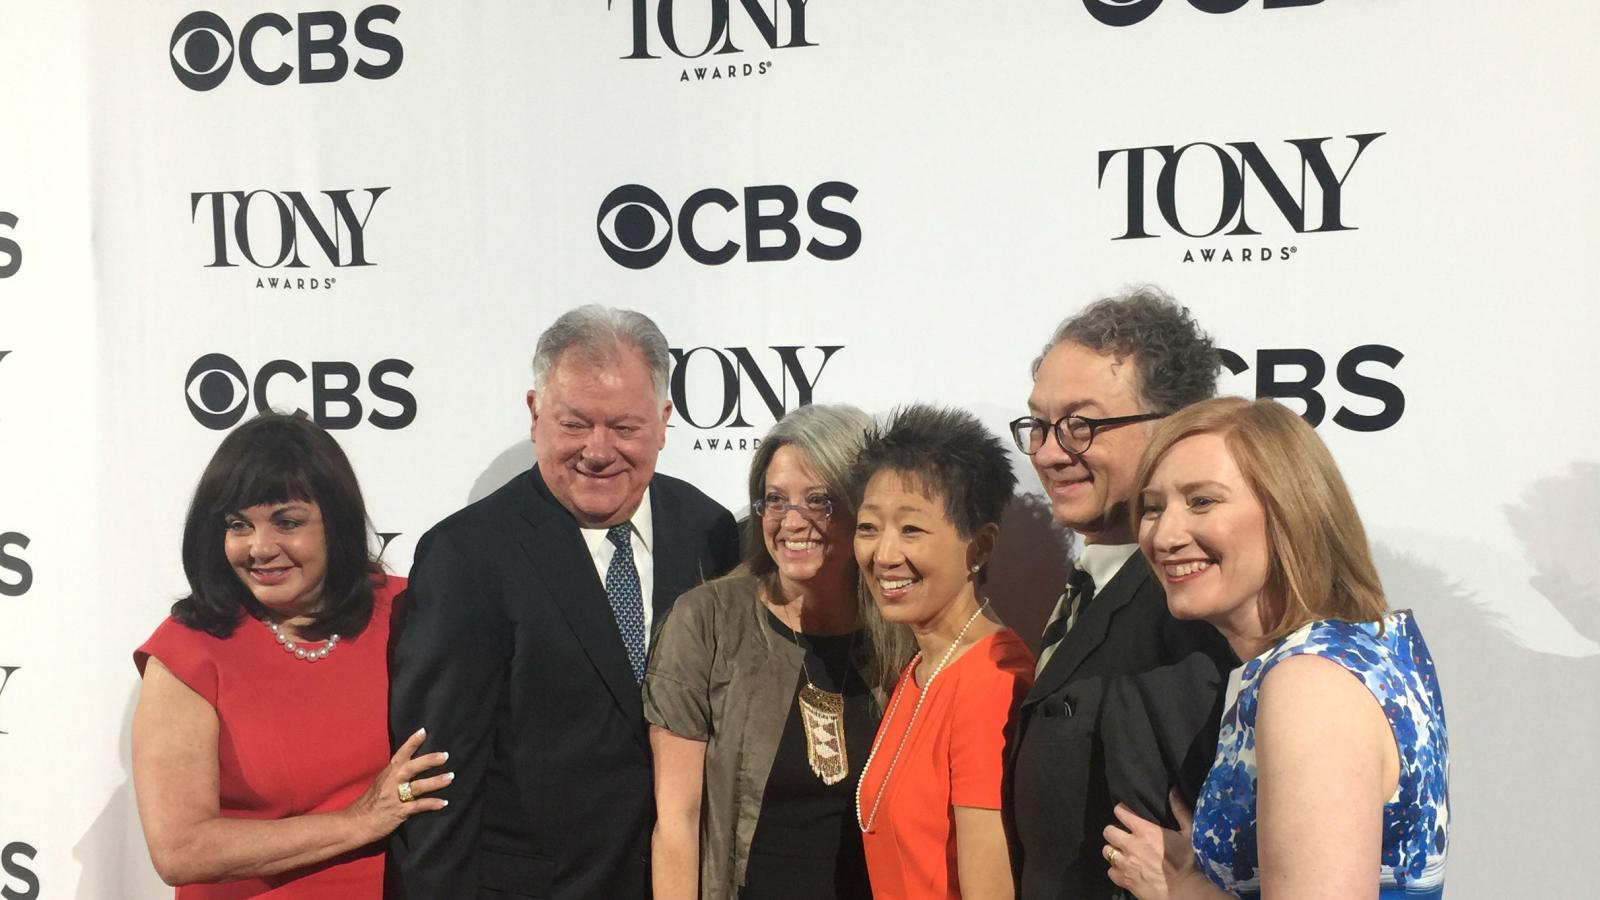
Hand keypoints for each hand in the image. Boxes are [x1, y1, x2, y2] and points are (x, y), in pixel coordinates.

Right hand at [341, 726, 450, 843]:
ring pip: (418, 786)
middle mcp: (392, 782)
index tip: (423, 731)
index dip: (411, 742)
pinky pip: (418, 806)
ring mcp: (395, 797)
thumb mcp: (380, 783)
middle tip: (445, 755)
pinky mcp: (399, 812)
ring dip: (435, 782)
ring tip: (450, 777)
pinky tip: (444, 802)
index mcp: (388, 773)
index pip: (400, 754)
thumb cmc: (369, 803)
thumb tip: (410, 767)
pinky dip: (432, 804)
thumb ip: (394, 775)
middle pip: (411, 767)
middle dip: (428, 760)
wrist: (355, 823)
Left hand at [1102, 792, 1198, 899]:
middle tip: (1123, 835)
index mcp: (1144, 830)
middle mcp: (1130, 845)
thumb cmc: (1190, 862)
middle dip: (1114, 831)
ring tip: (1123, 852)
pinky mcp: (1124, 880)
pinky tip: (1125, 869)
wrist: (1186, 892)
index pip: (1121, 812)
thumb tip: (1173, 790)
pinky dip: (1116, 870)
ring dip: (1113, 850)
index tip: (1125, 814)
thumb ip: (1180, 810)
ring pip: (1106, 851)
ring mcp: (1126, 864)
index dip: (1122, 811)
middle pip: (1108, 831)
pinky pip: (1110, 872)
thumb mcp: (1189, 833)